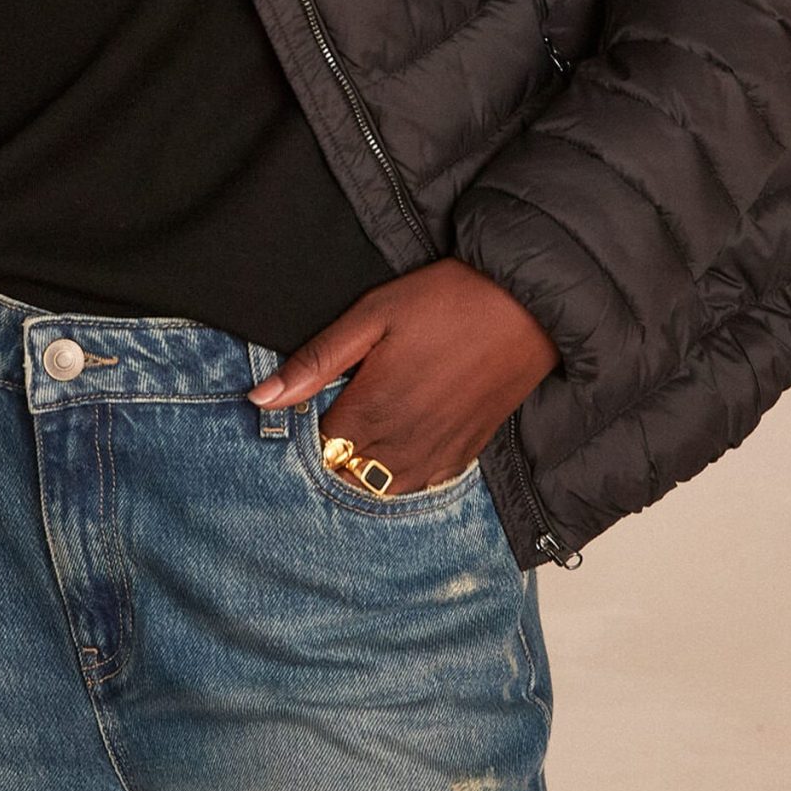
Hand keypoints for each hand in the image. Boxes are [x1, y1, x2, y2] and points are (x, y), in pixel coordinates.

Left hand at [247, 257, 559, 493]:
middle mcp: (401, 447)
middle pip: (344, 475)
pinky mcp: (463, 456)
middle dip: (332, 452)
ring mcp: (435, 458)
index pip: (314, 449)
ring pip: (379, 489)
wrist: (530, 306)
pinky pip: (419, 486)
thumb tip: (260, 400)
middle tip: (339, 409)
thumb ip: (317, 361)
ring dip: (365, 467)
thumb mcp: (373, 315)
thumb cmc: (449, 301)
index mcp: (371, 412)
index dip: (305, 427)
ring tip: (368, 423)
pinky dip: (401, 472)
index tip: (312, 400)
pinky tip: (402, 437)